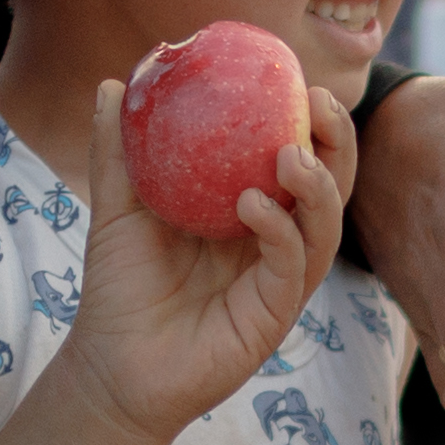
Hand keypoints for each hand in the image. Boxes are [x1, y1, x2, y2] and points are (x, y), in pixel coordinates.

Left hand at [53, 65, 356, 444]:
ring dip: (317, 185)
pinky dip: (281, 231)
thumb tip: (114, 84)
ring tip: (289, 155)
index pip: (297, 157)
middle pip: (330, 186)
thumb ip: (119, 151)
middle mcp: (275, 244)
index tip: (297, 78)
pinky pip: (292, 267)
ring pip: (324, 227)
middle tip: (318, 104)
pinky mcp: (272, 317)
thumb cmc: (119, 289)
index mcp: (250, 211)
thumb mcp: (117, 208)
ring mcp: (279, 281)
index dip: (309, 120)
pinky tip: (253, 205)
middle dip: (336, 143)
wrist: (108, 366)